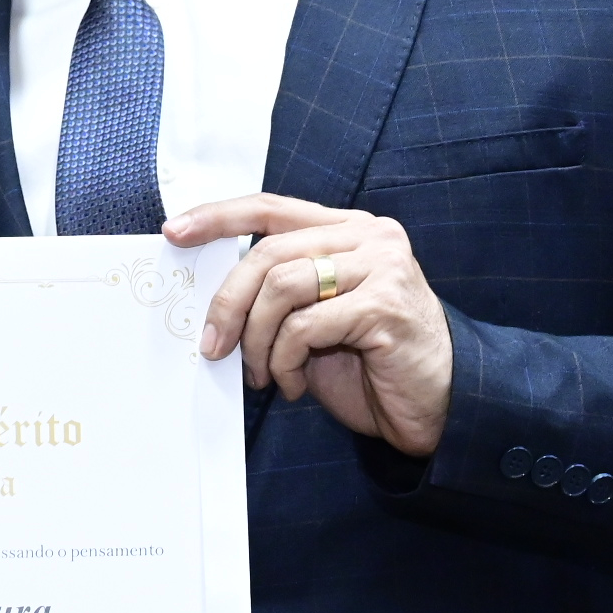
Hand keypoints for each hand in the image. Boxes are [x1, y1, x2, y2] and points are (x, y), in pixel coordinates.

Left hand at [167, 193, 453, 455]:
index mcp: (349, 230)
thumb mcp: (316, 317)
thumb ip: (278, 292)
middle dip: (228, 303)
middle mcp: (369, 238)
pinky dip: (284, 362)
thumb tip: (210, 295)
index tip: (174, 231)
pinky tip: (293, 384)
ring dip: (256, 340)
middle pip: (268, 253)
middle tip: (212, 345)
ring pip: (282, 287)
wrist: (439, 405)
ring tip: (262, 374)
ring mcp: (382, 268)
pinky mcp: (384, 306)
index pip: (271, 207)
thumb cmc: (371, 363)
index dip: (218, 217)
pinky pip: (304, 327)